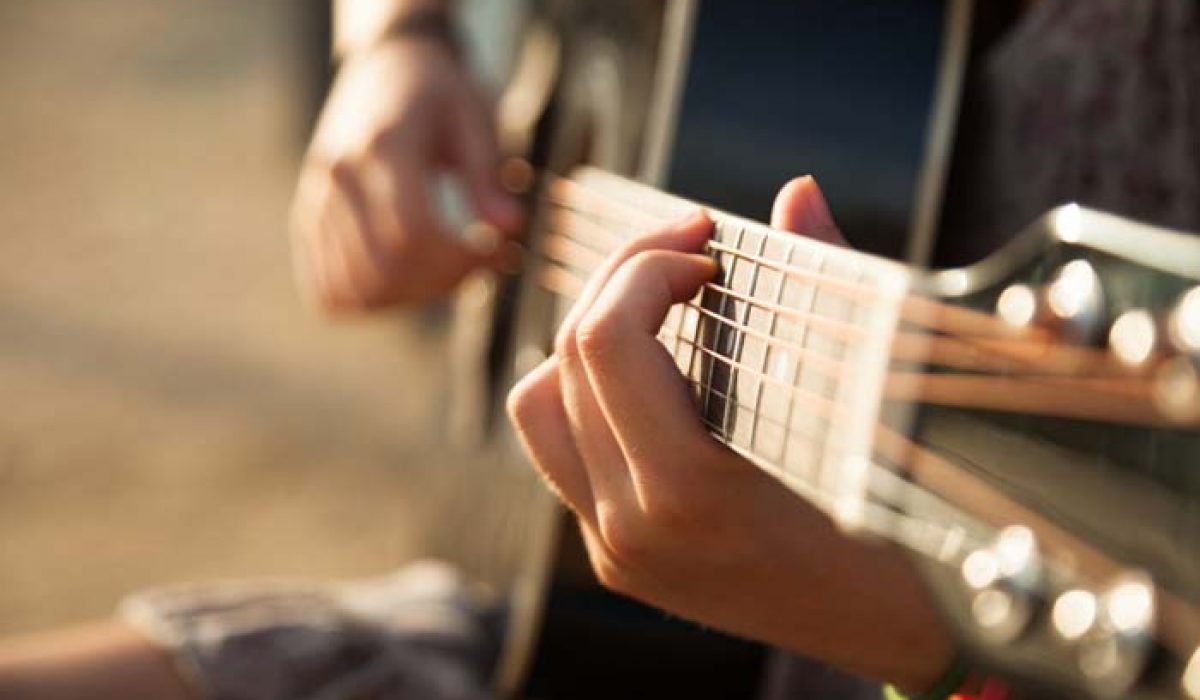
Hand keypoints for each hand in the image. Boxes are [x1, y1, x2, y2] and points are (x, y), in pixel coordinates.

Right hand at [291, 36, 521, 310]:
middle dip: (442, 284)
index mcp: (383, 143)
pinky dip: (370, 301)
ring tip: (445, 270)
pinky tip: (407, 278)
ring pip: (357, 290)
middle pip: (385, 269)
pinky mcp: (308, 217)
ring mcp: (316, 199)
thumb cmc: (441, 91)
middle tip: (478, 264)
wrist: (388, 63)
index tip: (497, 252)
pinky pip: (329, 290)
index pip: (412, 233)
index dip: (460, 261)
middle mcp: (339, 174)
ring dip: (411, 298)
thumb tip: (510, 227)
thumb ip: (488, 176)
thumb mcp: (476, 118)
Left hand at [507, 177, 954, 691]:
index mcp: (689, 493)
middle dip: (621, 278)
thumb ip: (825, 287)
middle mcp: (630, 529)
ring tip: (660, 306)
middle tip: (688, 249)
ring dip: (589, 336)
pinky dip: (590, 391)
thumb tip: (796, 193)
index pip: (607, 341)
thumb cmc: (909, 525)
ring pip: (539, 405)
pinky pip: (560, 450)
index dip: (646, 264)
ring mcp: (615, 548)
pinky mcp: (615, 555)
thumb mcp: (873, 407)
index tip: (707, 243)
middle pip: (567, 358)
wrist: (899, 636)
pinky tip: (653, 368)